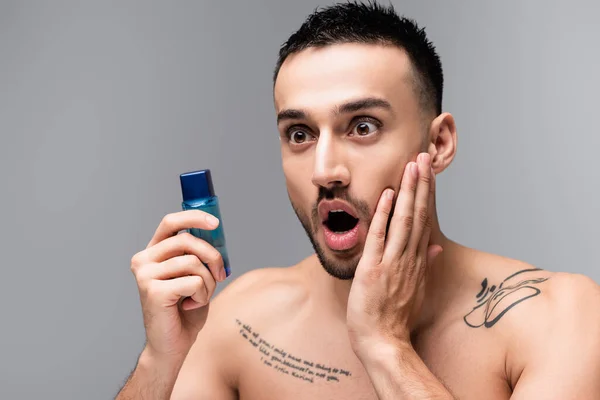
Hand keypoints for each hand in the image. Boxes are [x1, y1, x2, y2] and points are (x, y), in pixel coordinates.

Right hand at [130, 210, 226, 361]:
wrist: (171, 345)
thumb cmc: (184, 310)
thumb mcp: (194, 275)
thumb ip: (198, 254)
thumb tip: (215, 232)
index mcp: (153, 252)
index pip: (171, 222)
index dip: (194, 218)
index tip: (215, 223)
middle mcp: (143, 260)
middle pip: (187, 240)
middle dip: (213, 256)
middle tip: (220, 275)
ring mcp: (145, 275)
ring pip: (193, 262)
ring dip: (208, 282)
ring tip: (200, 297)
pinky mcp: (153, 291)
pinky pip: (194, 281)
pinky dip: (202, 295)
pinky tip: (191, 306)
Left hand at [347, 153, 442, 351]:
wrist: (384, 343)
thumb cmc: (396, 319)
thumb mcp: (416, 291)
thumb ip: (425, 267)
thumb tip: (435, 248)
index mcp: (417, 262)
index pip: (424, 220)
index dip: (425, 194)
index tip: (426, 172)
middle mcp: (409, 258)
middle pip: (417, 214)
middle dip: (420, 184)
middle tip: (422, 157)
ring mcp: (392, 263)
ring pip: (403, 221)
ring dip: (407, 192)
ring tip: (412, 166)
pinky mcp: (374, 269)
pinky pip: (379, 238)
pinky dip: (383, 216)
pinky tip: (386, 195)